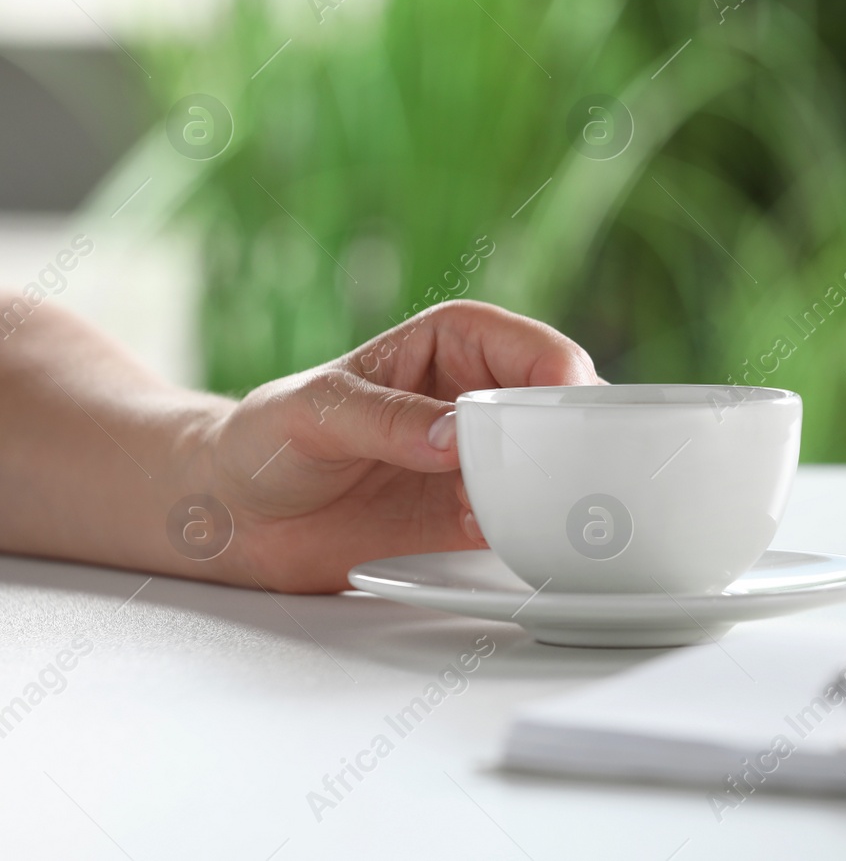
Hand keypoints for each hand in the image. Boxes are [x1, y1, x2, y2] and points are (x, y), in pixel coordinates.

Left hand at [203, 301, 601, 591]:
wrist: (241, 516)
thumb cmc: (268, 437)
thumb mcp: (317, 412)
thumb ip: (387, 418)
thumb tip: (455, 437)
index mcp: (458, 342)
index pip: (535, 348)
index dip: (562, 375)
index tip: (565, 410)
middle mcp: (483, 397)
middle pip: (560, 410)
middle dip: (571, 438)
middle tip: (561, 469)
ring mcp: (485, 460)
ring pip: (553, 468)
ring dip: (554, 489)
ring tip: (536, 508)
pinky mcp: (477, 515)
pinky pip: (524, 521)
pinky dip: (528, 531)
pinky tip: (508, 536)